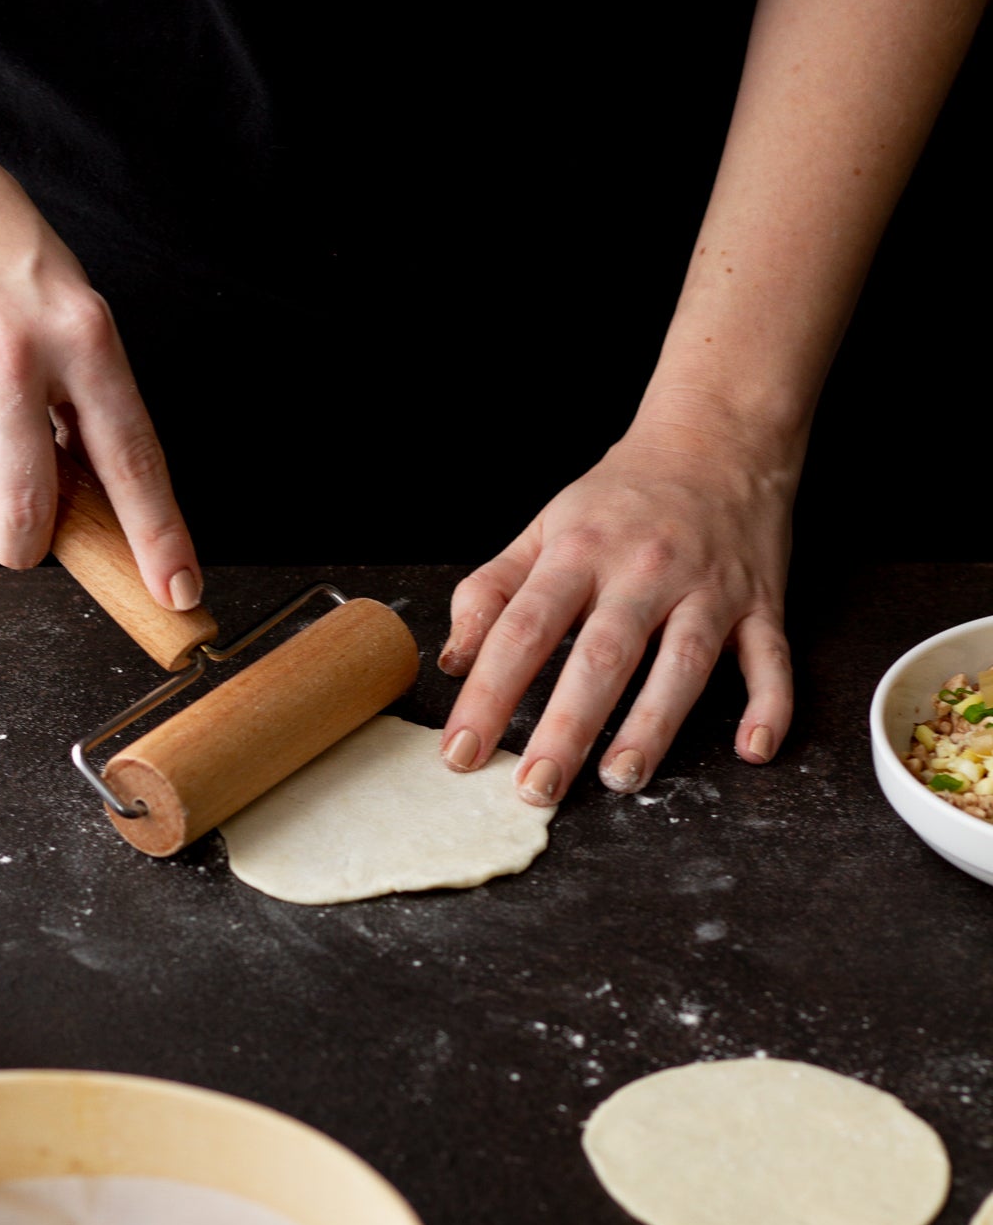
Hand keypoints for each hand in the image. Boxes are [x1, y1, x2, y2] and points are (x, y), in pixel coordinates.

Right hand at [0, 113, 199, 603]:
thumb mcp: (68, 301)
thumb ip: (84, 393)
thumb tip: (89, 492)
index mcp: (84, 335)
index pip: (134, 458)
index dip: (159, 535)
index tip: (178, 590)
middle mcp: (17, 354)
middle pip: (31, 504)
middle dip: (24, 542)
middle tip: (17, 540)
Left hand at [437, 412, 800, 803]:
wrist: (717, 435)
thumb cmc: (620, 498)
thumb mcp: (544, 528)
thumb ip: (492, 591)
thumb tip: (455, 662)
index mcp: (579, 552)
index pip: (523, 629)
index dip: (488, 693)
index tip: (462, 751)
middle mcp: (644, 571)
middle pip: (601, 656)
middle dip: (566, 727)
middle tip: (535, 788)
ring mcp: (708, 588)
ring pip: (682, 664)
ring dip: (652, 725)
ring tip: (621, 779)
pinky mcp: (761, 602)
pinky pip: (770, 659)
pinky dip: (769, 705)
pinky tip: (754, 749)